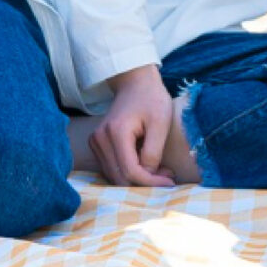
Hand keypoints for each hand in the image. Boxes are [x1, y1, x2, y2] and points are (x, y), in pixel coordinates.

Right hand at [89, 65, 175, 186]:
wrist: (136, 83)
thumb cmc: (151, 99)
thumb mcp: (160, 123)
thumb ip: (153, 151)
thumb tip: (148, 174)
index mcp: (115, 132)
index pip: (130, 170)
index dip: (150, 181)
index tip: (170, 181)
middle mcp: (100, 139)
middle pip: (119, 176)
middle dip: (144, 182)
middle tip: (166, 176)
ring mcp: (96, 142)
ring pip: (115, 175)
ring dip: (137, 178)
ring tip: (160, 170)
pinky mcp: (98, 145)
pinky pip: (112, 167)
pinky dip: (129, 171)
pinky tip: (147, 165)